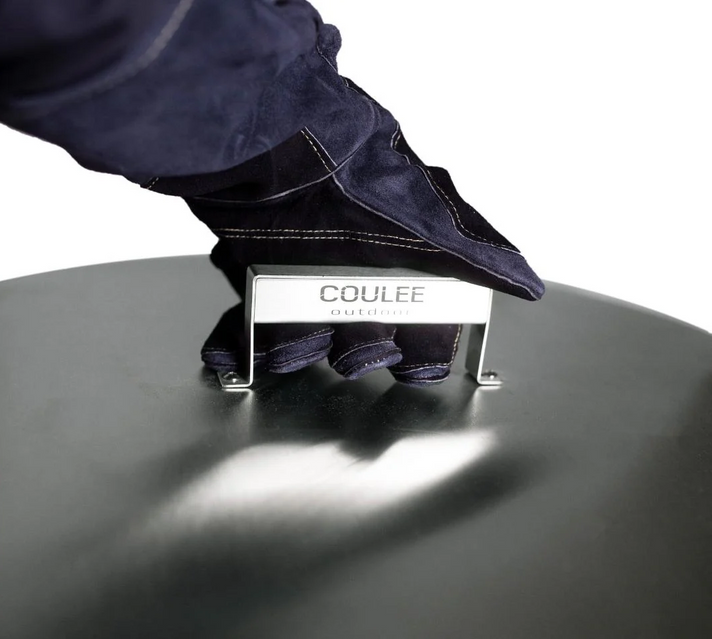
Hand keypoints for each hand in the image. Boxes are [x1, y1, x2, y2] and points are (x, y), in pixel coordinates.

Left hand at [158, 27, 543, 384]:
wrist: (278, 152)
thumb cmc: (356, 183)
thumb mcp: (424, 223)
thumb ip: (477, 256)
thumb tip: (527, 283)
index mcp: (404, 270)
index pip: (425, 332)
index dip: (422, 357)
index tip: (412, 366)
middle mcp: (361, 278)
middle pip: (365, 347)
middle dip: (358, 354)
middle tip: (348, 346)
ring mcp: (309, 281)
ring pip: (310, 343)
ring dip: (298, 349)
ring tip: (288, 336)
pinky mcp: (263, 280)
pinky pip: (255, 328)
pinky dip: (242, 343)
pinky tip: (232, 354)